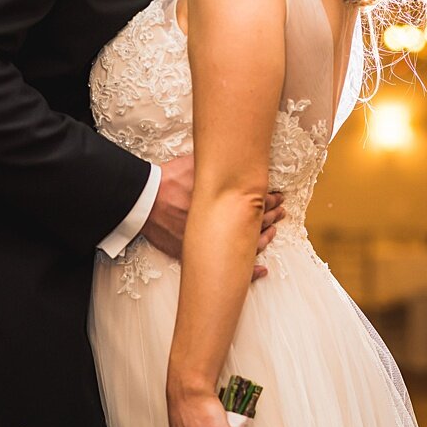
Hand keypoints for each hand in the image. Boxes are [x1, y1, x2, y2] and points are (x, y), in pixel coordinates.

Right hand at [142, 157, 285, 280]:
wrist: (145, 200)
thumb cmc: (169, 180)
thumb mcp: (195, 164)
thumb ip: (215, 165)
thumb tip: (230, 154)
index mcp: (224, 199)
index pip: (256, 200)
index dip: (270, 199)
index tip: (279, 197)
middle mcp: (222, 222)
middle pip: (254, 220)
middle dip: (271, 215)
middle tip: (281, 212)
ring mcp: (211, 241)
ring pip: (247, 244)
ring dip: (263, 239)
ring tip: (274, 233)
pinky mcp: (197, 254)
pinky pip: (225, 265)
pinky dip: (245, 271)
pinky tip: (261, 272)